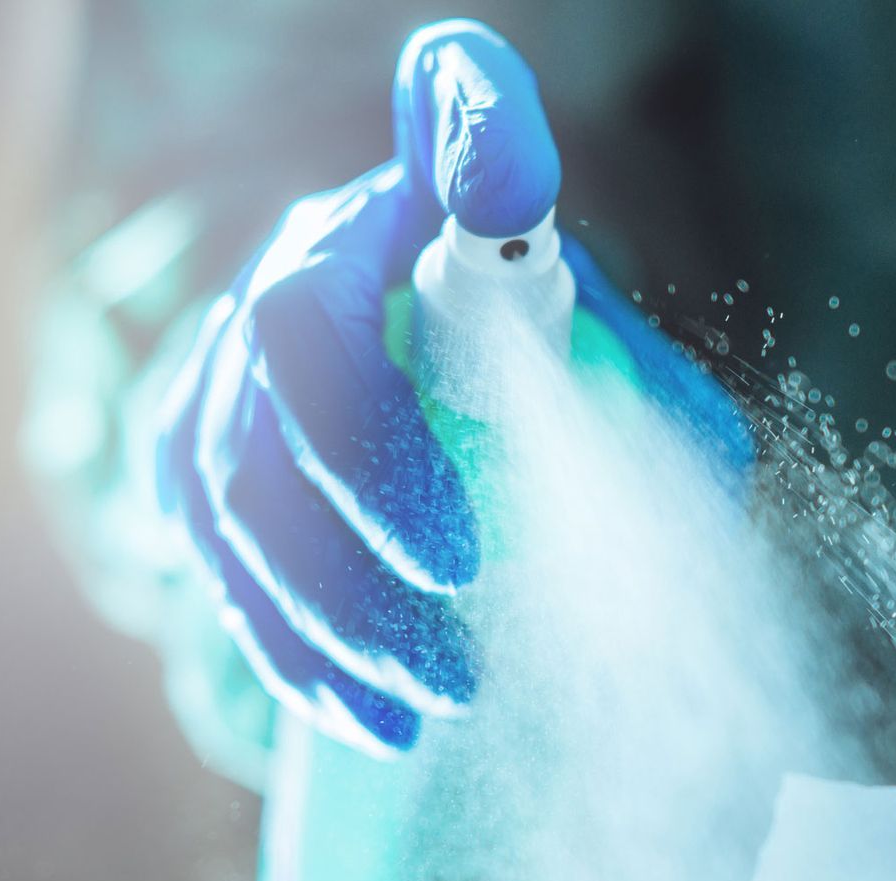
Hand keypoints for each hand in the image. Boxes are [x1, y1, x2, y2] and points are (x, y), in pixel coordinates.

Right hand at [157, 20, 748, 754]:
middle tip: (466, 600)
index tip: (513, 191)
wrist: (451, 426)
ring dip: (332, 612)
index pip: (452, 144)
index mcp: (434, 223)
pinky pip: (210, 557)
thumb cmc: (560, 401)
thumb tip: (695, 485)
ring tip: (443, 702)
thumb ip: (648, 404)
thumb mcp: (637, 394)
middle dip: (372, 497)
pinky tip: (363, 721)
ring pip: (236, 482)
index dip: (477, 147)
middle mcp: (317, 266)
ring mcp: (238, 358)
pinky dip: (286, 653)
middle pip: (298, 356)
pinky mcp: (200, 459)